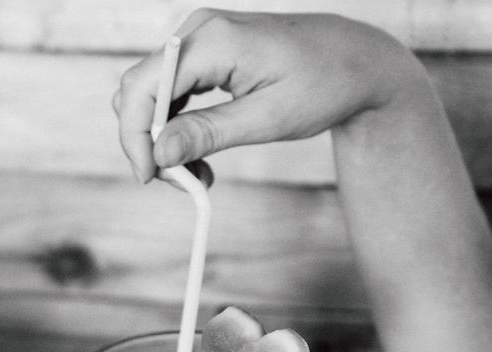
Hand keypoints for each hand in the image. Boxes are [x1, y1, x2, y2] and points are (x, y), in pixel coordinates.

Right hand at [115, 9, 422, 181]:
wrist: (356, 61)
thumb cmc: (324, 84)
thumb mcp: (268, 119)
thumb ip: (208, 133)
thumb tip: (159, 153)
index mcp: (214, 40)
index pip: (143, 87)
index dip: (135, 137)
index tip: (150, 177)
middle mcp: (198, 30)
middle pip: (138, 90)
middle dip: (148, 142)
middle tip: (181, 181)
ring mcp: (199, 38)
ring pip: (150, 94)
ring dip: (162, 139)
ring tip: (198, 172)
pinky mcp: (204, 52)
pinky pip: (169, 92)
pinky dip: (174, 127)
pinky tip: (198, 153)